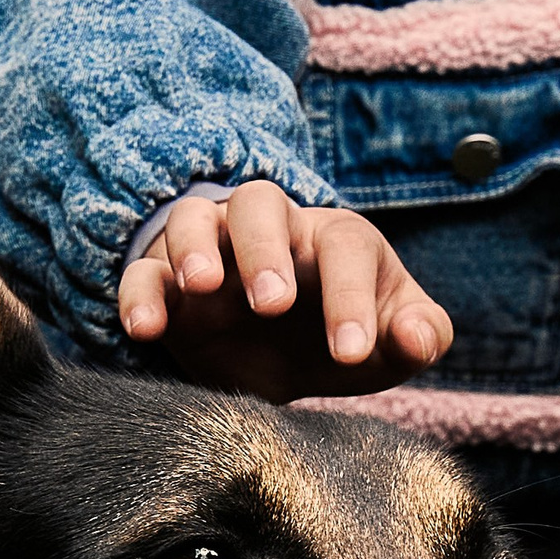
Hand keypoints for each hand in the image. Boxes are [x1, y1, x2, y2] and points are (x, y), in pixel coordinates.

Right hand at [118, 183, 450, 399]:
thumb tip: (419, 338)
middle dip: (264, 249)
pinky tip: (145, 330)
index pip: (345, 248)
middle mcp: (270, 230)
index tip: (351, 353)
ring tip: (200, 288)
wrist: (273, 351)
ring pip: (193, 220)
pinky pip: (143, 274)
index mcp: (333, 240)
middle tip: (272, 305)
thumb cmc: (336, 334)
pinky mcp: (163, 282)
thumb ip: (418, 337)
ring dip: (194, 248)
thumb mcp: (384, 344)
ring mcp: (210, 249)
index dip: (350, 297)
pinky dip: (140, 294)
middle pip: (260, 205)